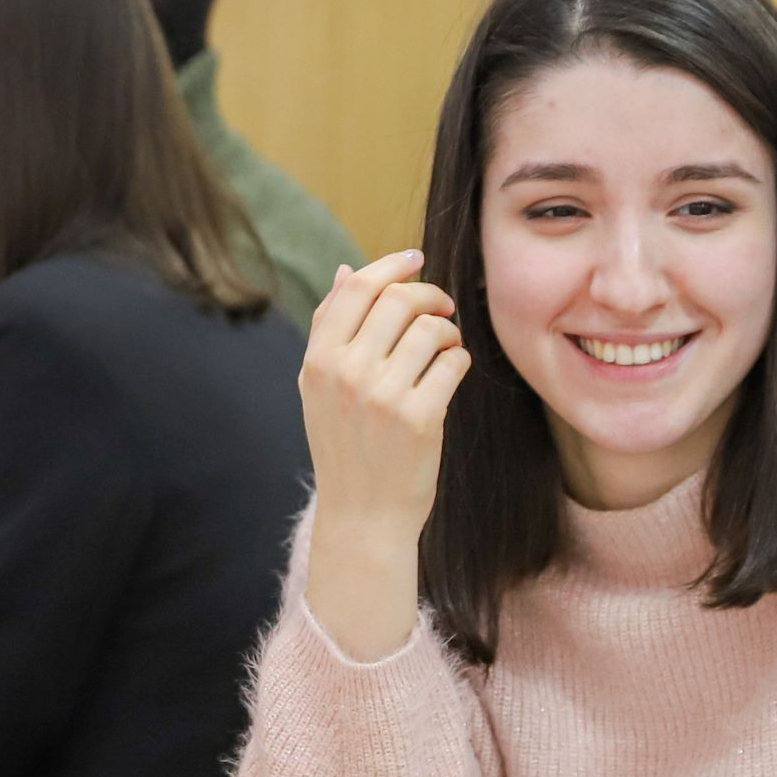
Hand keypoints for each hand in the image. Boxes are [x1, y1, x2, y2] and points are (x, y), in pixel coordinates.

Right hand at [298, 250, 472, 659]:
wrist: (363, 516)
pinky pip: (453, 361)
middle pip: (399, 300)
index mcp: (318, 361)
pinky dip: (459, 360)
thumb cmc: (346, 447)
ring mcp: (382, 396)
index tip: (417, 259)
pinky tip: (450, 374)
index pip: (357, 289)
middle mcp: (345, 374)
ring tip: (445, 347)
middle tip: (443, 308)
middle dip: (429, 295)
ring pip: (431, 328)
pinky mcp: (420, 418)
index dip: (392, 266)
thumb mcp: (320, 388)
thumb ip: (330, 328)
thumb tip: (346, 270)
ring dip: (448, 330)